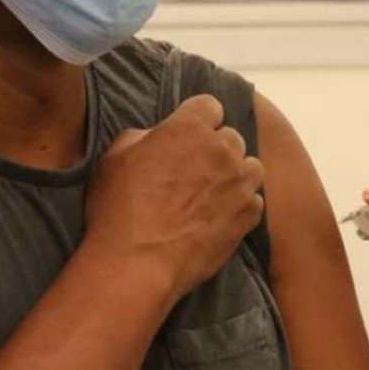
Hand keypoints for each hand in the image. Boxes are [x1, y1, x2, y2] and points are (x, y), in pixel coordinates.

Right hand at [84, 95, 264, 300]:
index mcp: (189, 128)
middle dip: (216, 149)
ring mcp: (239, 183)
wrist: (136, 264)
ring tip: (213, 194)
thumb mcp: (114, 158)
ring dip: (236, 174)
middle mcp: (222, 149)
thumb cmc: (117, 209)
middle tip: (195, 171)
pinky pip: (254, 200)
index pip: (209, 105)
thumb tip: (157, 136)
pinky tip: (220, 217)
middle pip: (231, 137)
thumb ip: (143, 136)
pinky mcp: (248, 215)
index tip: (187, 137)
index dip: (198, 120)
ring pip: (250, 166)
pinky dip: (241, 206)